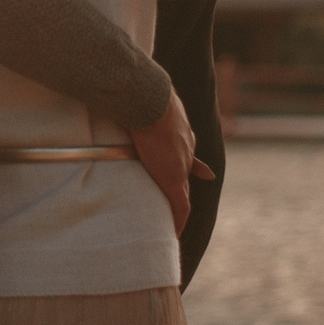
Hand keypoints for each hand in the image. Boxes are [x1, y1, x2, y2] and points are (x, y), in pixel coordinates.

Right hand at [130, 89, 213, 234]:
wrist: (149, 100)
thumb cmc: (140, 94)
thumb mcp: (142, 99)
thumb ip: (134, 100)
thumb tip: (116, 91)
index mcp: (180, 131)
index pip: (189, 152)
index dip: (197, 165)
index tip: (207, 173)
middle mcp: (186, 148)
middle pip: (187, 175)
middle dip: (187, 188)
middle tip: (185, 206)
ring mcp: (181, 164)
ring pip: (184, 192)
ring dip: (180, 207)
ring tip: (176, 222)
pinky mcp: (174, 179)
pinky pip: (180, 206)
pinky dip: (178, 220)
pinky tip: (176, 234)